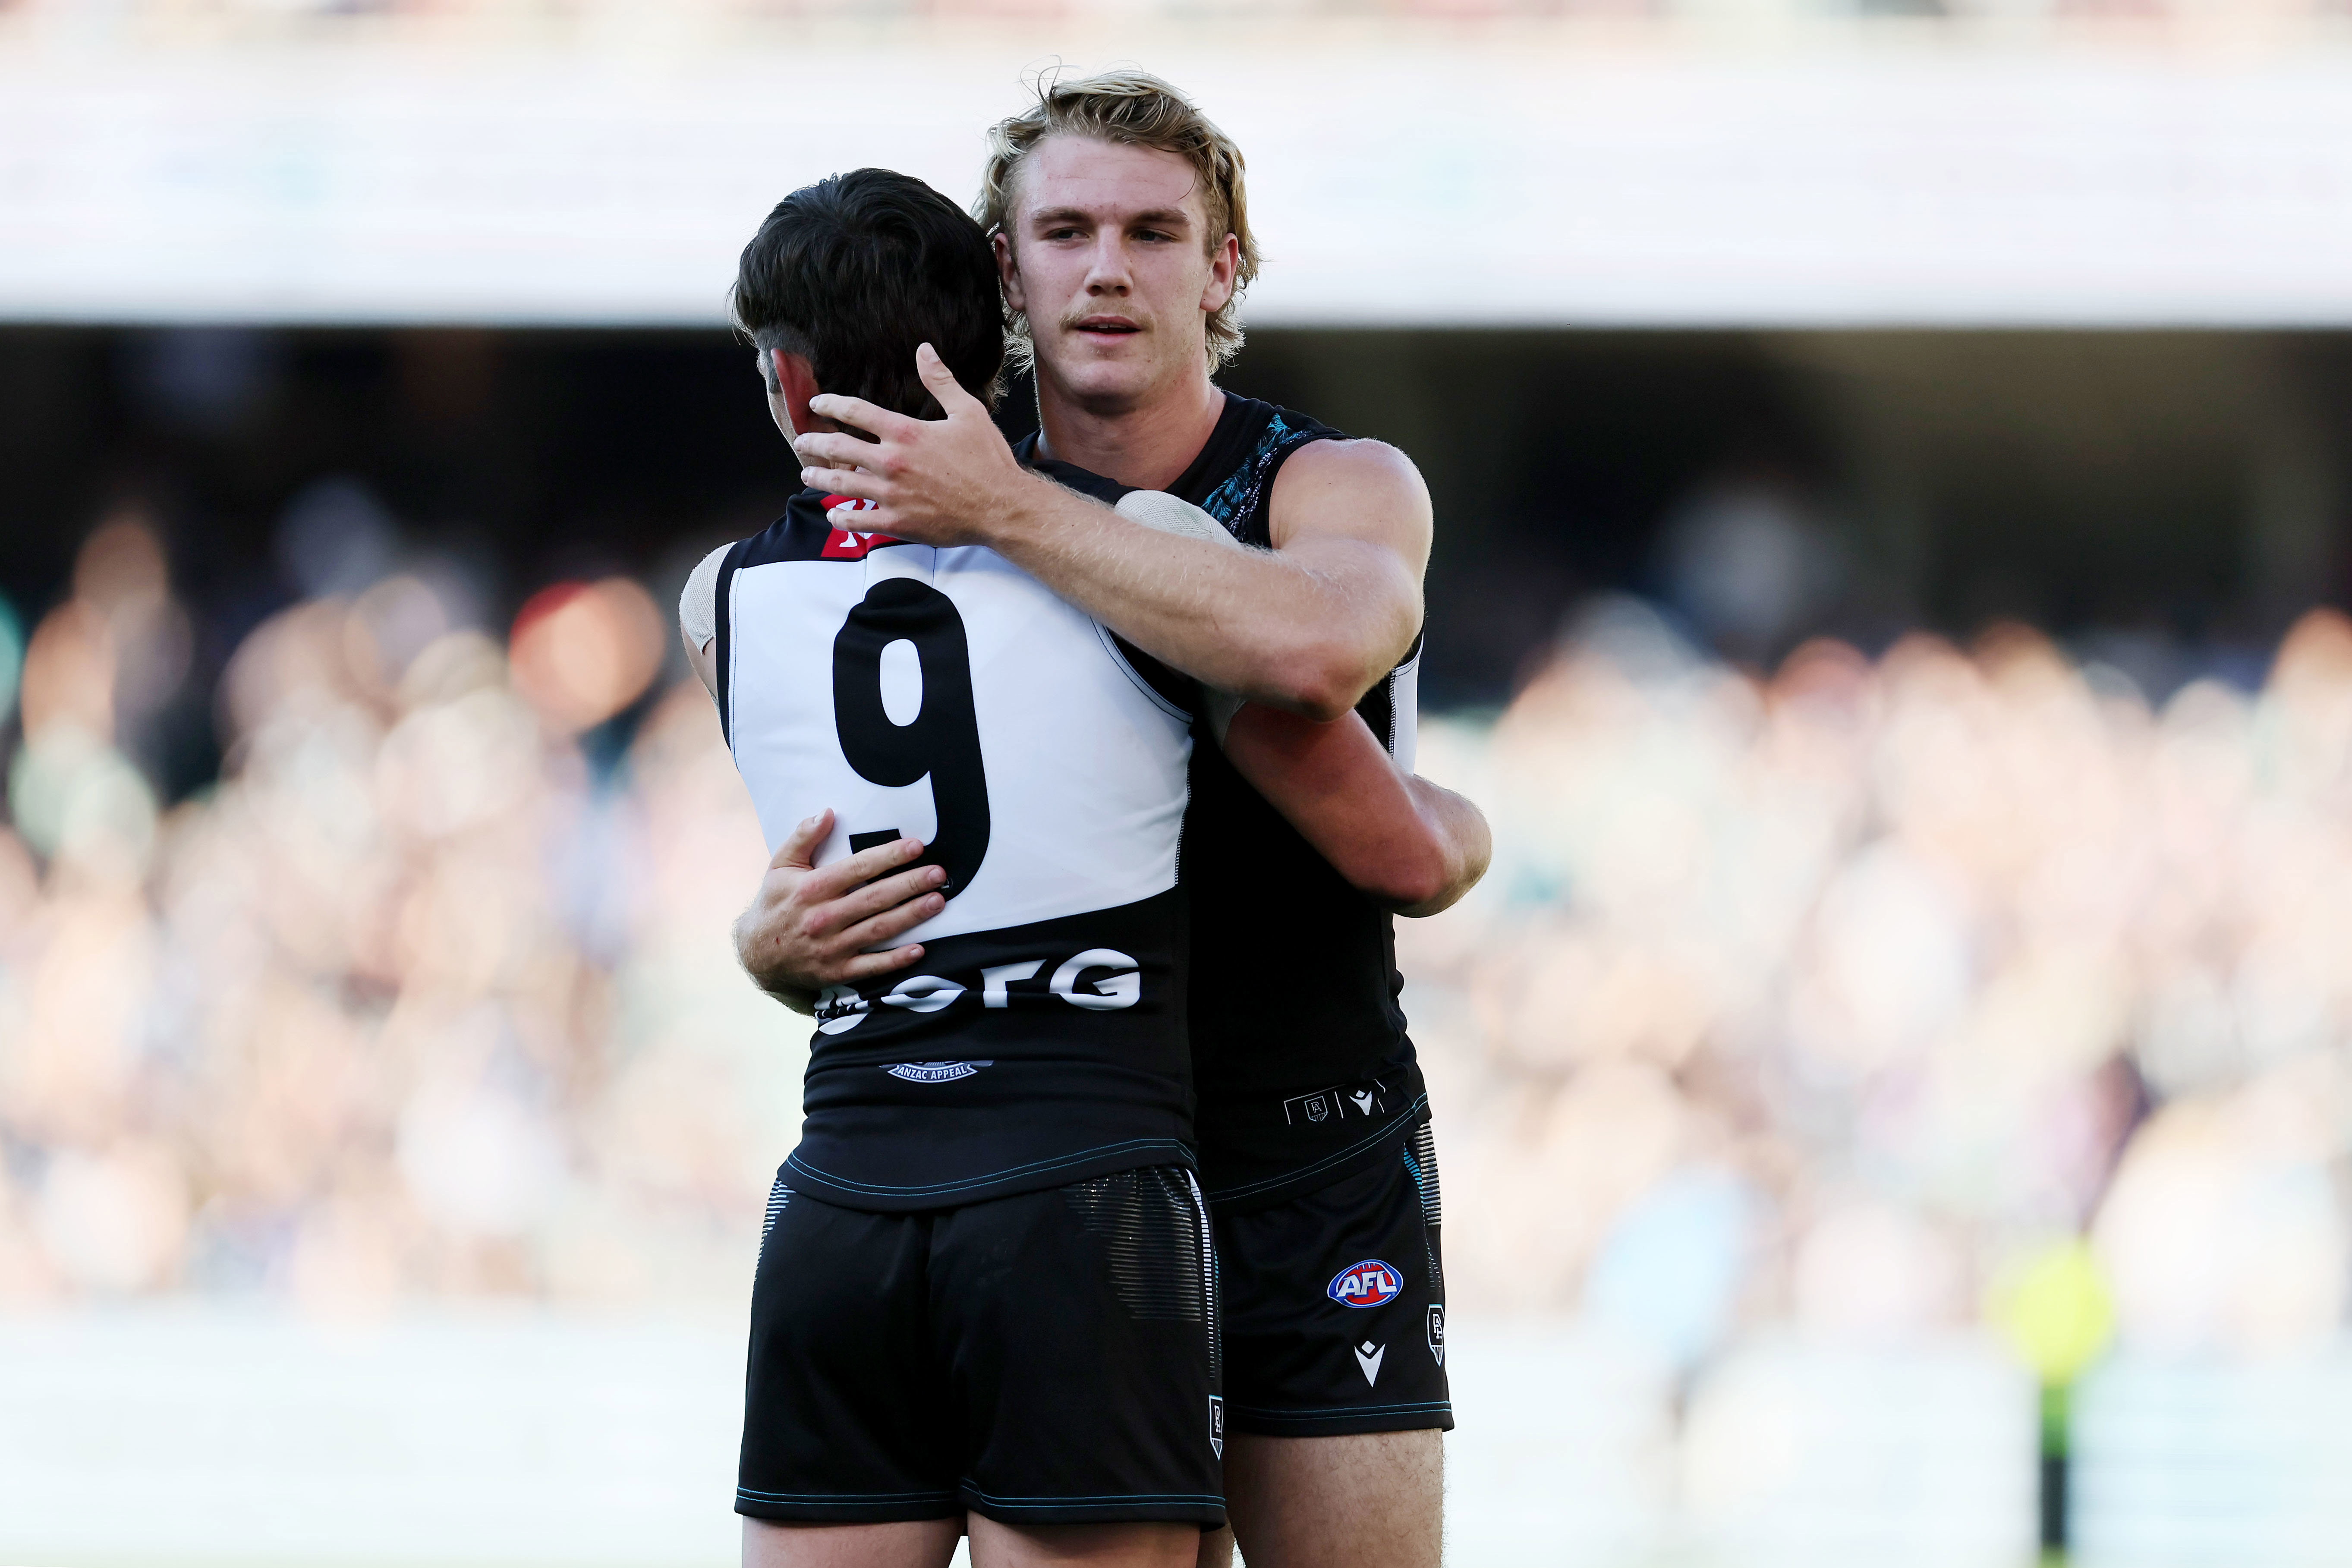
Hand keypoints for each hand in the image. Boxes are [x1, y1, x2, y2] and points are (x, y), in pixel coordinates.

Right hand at [733, 809, 942, 1011]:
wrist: (756, 953)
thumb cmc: (775, 903)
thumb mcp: (780, 866)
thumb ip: (803, 837)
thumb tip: (827, 812)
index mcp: (812, 888)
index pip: (858, 868)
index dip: (889, 856)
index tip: (916, 846)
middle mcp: (824, 917)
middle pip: (875, 898)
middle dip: (909, 884)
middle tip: (938, 874)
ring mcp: (831, 947)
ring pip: (878, 930)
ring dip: (910, 916)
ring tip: (937, 902)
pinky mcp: (836, 971)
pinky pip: (871, 966)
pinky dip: (895, 960)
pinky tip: (919, 949)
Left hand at [791, 344, 1045, 547]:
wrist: (1002, 507)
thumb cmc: (988, 460)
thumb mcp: (969, 412)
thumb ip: (941, 381)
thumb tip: (925, 350)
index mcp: (906, 433)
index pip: (855, 412)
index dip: (831, 405)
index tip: (817, 405)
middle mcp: (892, 462)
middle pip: (838, 448)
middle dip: (814, 444)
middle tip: (802, 442)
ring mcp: (892, 495)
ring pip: (841, 485)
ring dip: (819, 479)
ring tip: (808, 476)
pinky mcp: (898, 523)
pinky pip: (859, 520)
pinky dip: (842, 517)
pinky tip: (835, 514)